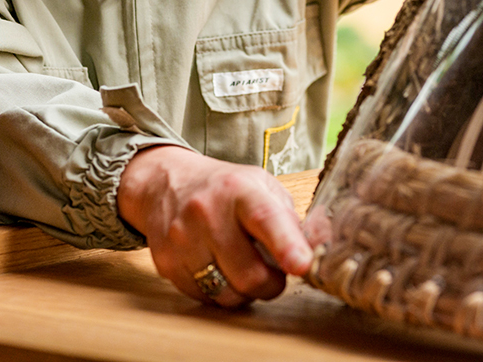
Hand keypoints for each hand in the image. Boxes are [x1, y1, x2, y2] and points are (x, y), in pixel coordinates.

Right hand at [117, 144, 312, 306]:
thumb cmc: (224, 187)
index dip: (286, 244)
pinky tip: (220, 269)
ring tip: (246, 269)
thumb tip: (317, 246)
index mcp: (239, 190)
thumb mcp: (260, 185)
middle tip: (275, 274)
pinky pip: (205, 298)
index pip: (265, 218)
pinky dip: (220, 292)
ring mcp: (183, 240)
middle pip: (249, 273)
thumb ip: (288, 216)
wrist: (165, 183)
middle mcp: (207, 213)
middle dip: (271, 283)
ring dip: (246, 292)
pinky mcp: (167, 264)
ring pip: (227, 293)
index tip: (302, 264)